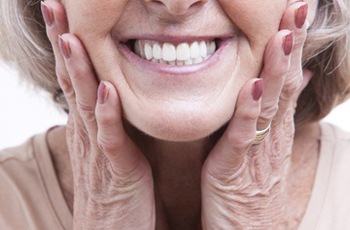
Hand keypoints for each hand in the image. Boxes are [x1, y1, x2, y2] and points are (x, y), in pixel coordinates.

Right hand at [41, 1, 154, 228]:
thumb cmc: (115, 188)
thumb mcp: (110, 147)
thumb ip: (110, 120)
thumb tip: (110, 92)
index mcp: (89, 125)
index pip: (74, 77)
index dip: (68, 44)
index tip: (65, 12)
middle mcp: (87, 133)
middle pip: (71, 81)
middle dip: (63, 42)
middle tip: (53, 5)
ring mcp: (99, 151)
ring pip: (85, 104)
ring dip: (78, 70)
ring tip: (70, 36)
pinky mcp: (116, 170)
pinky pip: (110, 139)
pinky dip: (107, 114)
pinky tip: (105, 90)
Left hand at [201, 2, 310, 228]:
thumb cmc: (253, 185)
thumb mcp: (267, 144)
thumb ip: (276, 112)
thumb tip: (294, 81)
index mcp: (275, 126)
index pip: (286, 78)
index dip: (291, 45)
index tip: (295, 11)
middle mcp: (271, 133)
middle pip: (283, 83)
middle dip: (290, 45)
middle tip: (298, 8)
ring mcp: (257, 150)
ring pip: (269, 104)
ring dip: (277, 69)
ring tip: (283, 36)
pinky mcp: (236, 167)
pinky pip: (244, 136)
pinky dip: (250, 111)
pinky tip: (254, 86)